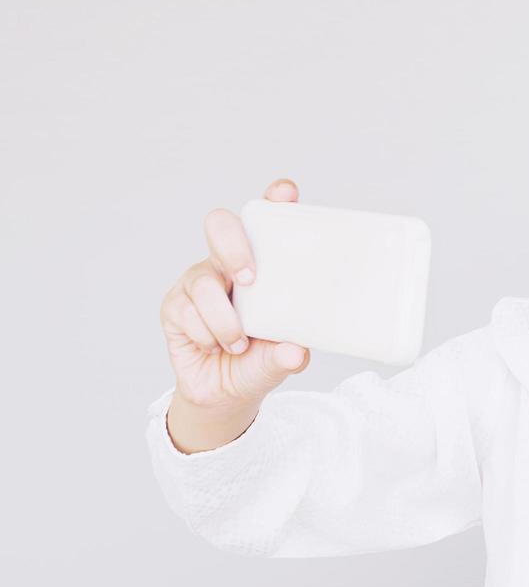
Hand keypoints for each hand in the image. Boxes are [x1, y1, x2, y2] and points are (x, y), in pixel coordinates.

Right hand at [159, 178, 311, 411]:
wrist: (226, 394)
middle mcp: (228, 263)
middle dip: (233, 246)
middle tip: (249, 279)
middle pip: (221, 226)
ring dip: (225, 320)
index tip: (285, 193)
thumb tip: (295, 351)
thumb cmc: (260, 361)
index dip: (274, 201)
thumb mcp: (282, 359)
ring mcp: (199, 281)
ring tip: (239, 343)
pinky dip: (207, 336)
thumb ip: (288, 354)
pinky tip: (216, 347)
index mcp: (263, 264)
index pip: (266, 221)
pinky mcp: (175, 304)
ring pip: (205, 283)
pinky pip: (187, 312)